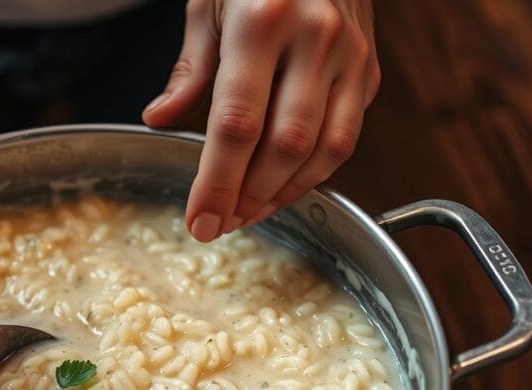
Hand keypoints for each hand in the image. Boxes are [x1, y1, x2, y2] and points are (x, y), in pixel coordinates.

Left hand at [143, 0, 379, 240]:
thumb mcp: (209, 3)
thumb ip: (190, 68)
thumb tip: (160, 120)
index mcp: (263, 20)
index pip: (237, 124)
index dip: (217, 183)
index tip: (199, 222)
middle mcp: (315, 38)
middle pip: (284, 146)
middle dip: (248, 198)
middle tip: (218, 224)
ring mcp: (352, 55)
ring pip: (324, 151)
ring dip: (283, 195)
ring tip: (248, 214)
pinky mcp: (370, 70)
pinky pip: (346, 138)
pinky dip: (314, 174)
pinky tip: (282, 188)